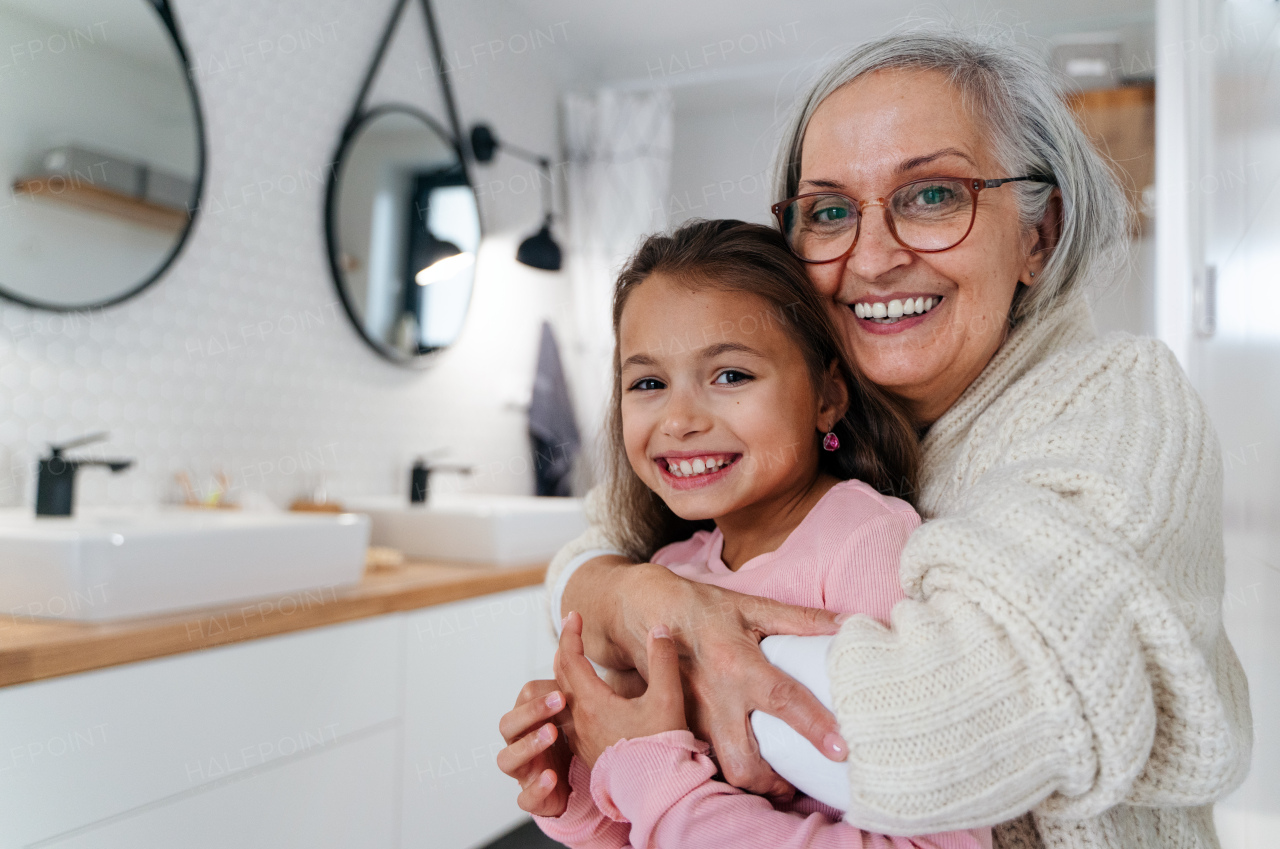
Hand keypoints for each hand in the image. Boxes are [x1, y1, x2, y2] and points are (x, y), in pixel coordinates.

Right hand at [496, 679, 572, 816]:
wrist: (579, 786)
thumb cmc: (572, 743)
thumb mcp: (574, 713)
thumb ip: (569, 683)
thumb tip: (571, 638)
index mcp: (530, 719)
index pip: (523, 698)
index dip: (539, 694)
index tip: (563, 690)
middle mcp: (520, 743)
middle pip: (507, 724)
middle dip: (531, 711)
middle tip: (559, 701)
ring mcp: (524, 772)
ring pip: (506, 759)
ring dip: (528, 745)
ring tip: (551, 734)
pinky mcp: (534, 800)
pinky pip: (525, 798)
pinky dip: (536, 788)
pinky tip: (552, 777)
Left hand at [554, 611, 685, 767]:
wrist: (657, 792)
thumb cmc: (662, 747)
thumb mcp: (667, 698)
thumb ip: (662, 660)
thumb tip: (659, 630)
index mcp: (593, 703)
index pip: (571, 659)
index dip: (571, 633)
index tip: (574, 614)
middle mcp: (580, 721)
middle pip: (560, 677)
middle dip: (566, 650)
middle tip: (573, 631)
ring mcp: (582, 740)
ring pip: (562, 701)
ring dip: (565, 677)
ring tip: (575, 663)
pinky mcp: (589, 754)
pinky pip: (568, 720)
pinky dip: (570, 701)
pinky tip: (585, 702)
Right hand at [564, 559, 847, 796]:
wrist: (644, 612)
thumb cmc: (704, 609)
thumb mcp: (751, 606)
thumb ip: (800, 619)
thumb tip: (848, 625)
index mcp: (736, 662)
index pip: (781, 699)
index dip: (813, 725)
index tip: (841, 749)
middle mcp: (713, 696)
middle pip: (742, 760)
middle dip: (772, 782)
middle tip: (796, 782)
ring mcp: (692, 716)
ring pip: (722, 767)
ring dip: (751, 780)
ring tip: (777, 779)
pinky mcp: (679, 724)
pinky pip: (707, 756)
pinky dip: (728, 764)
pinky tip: (747, 760)